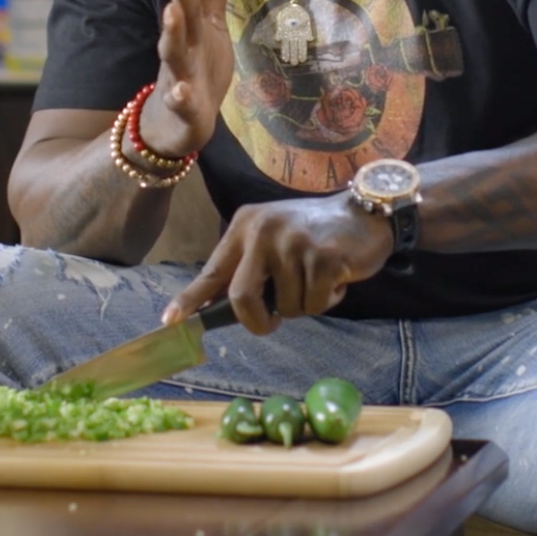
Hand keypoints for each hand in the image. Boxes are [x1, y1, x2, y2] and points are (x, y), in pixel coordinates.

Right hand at [136, 0, 233, 159]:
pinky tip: (180, 91)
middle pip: (183, 13)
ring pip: (174, 52)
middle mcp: (186, 45)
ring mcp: (181, 75)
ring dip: (172, 32)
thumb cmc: (198, 68)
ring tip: (171, 11)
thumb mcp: (210, 26)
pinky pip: (180, 102)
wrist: (177, 124)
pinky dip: (179, 96)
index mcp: (196, 25)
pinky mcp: (184, 108)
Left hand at [161, 194, 394, 333]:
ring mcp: (294, 243)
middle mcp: (263, 231)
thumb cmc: (315, 235)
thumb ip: (249, 269)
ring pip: (286, 308)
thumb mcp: (273, 240)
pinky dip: (328, 301)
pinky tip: (337, 277)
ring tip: (318, 279)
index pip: (211, 271)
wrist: (366, 214)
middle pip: (241, 298)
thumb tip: (222, 308)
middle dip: (258, 322)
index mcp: (245, 226)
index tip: (170, 322)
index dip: (190, 300)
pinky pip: (315, 304)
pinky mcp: (323, 258)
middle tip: (274, 322)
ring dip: (305, 305)